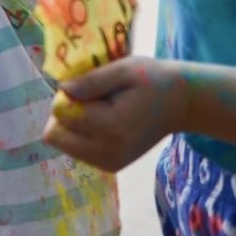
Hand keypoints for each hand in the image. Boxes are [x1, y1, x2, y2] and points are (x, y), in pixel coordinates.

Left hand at [42, 56, 186, 172]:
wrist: (180, 104)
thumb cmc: (151, 79)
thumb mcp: (123, 69)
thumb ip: (91, 81)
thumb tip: (62, 90)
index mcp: (111, 128)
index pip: (61, 115)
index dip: (67, 95)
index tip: (89, 86)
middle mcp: (107, 153)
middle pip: (55, 135)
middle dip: (65, 113)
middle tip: (92, 98)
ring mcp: (108, 163)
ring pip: (62, 143)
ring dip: (74, 124)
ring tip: (101, 110)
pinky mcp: (109, 166)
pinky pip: (75, 149)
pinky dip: (82, 133)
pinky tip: (104, 122)